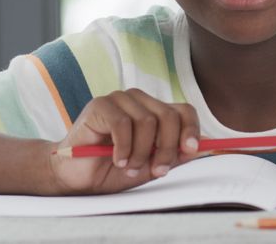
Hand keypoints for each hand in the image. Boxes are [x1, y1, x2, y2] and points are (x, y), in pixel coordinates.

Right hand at [45, 89, 200, 194]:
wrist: (76, 175)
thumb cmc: (111, 169)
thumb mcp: (149, 166)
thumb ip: (172, 156)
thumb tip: (199, 148)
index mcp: (154, 111)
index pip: (184, 111)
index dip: (191, 129)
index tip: (191, 151)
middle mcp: (139, 101)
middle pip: (169, 116)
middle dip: (167, 149)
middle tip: (156, 170)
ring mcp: (119, 100)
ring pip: (148, 121)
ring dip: (142, 152)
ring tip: (129, 167)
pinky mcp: (100, 105)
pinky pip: (124, 123)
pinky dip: (124, 147)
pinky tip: (118, 160)